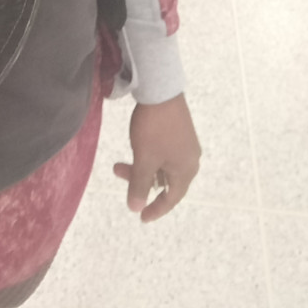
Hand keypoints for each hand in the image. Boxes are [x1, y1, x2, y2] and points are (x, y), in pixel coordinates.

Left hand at [113, 94, 200, 222]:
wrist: (161, 90)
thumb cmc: (154, 129)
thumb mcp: (144, 159)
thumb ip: (139, 185)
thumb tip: (135, 208)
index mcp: (186, 171)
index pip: (171, 199)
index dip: (155, 209)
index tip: (141, 217)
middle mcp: (190, 160)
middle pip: (165, 181)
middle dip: (140, 182)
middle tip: (118, 174)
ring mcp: (185, 144)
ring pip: (162, 166)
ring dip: (140, 168)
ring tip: (118, 163)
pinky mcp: (179, 131)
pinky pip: (164, 154)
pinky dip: (148, 158)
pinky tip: (135, 149)